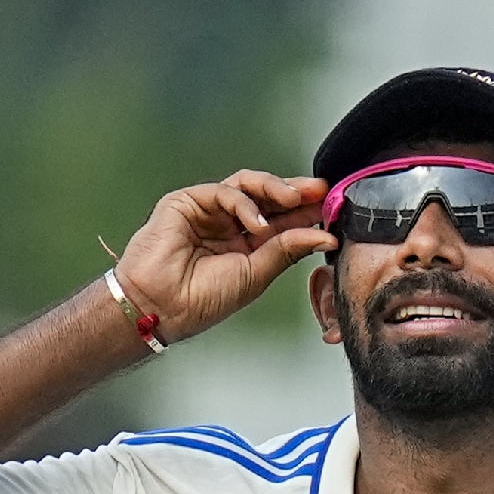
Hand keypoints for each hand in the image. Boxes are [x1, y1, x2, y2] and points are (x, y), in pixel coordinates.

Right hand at [114, 170, 338, 341]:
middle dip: (296, 193)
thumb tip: (325, 237)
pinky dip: (245, 204)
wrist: (161, 306)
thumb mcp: (257, 274)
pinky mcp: (187, 202)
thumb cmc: (202, 299)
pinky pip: (224, 192)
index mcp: (245, 245)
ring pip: (248, 186)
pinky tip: (258, 223)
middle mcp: (228, 225)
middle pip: (268, 199)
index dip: (307, 213)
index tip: (332, 207)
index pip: (282, 221)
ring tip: (296, 199)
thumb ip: (288, 250)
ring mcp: (208, 212)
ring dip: (275, 189)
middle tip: (321, 190)